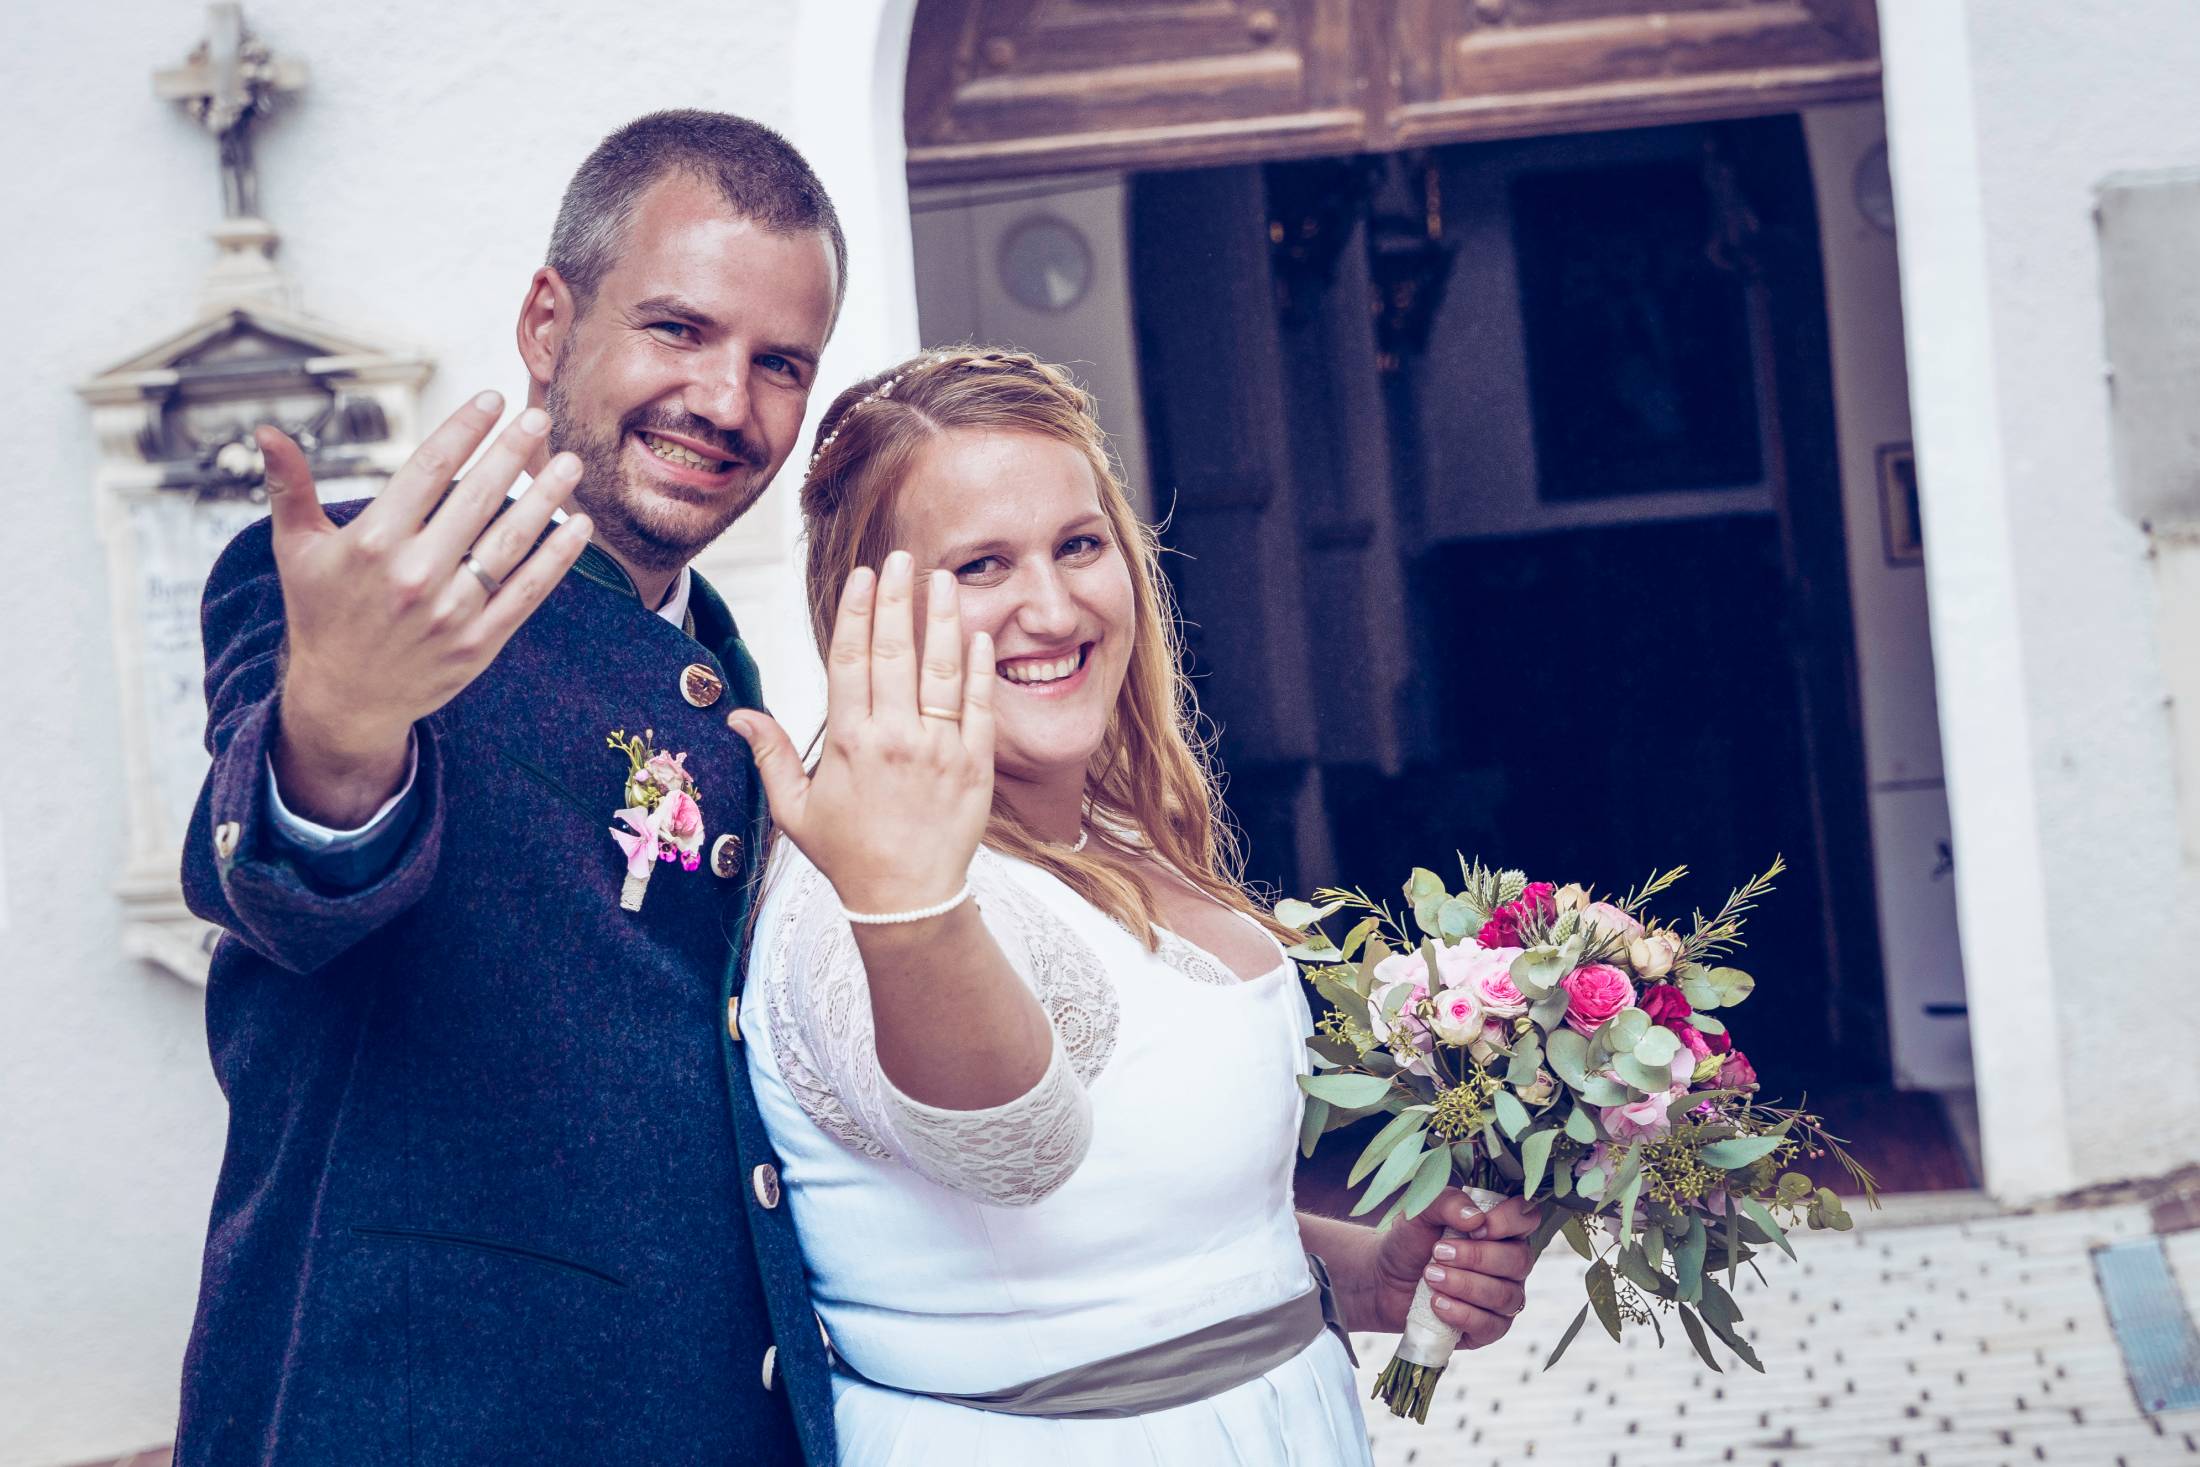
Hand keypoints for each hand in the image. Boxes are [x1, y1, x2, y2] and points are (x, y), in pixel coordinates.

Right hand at [267, 393, 590, 825]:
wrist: (343, 700)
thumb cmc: (320, 612)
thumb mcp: (297, 549)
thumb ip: (289, 487)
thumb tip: (265, 430)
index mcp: (370, 541)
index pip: (429, 468)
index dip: (465, 429)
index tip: (493, 400)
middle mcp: (412, 573)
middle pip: (476, 498)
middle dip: (513, 452)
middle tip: (541, 417)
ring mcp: (449, 610)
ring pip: (509, 542)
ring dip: (546, 499)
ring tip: (570, 464)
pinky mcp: (478, 643)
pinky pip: (526, 592)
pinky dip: (557, 558)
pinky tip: (579, 526)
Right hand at [730, 552, 995, 913]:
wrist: (906, 899)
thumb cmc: (848, 854)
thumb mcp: (795, 810)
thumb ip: (770, 757)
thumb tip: (738, 716)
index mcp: (849, 742)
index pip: (849, 660)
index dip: (855, 612)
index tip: (862, 577)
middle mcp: (894, 738)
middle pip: (894, 652)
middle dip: (897, 599)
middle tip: (901, 557)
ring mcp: (939, 749)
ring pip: (941, 670)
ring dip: (941, 619)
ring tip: (942, 579)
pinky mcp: (975, 764)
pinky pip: (978, 706)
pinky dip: (978, 669)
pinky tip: (977, 635)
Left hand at [1368, 1191, 1538, 1346]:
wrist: (1384, 1279)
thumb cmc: (1409, 1241)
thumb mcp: (1421, 1212)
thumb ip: (1447, 1203)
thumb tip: (1475, 1217)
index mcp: (1500, 1228)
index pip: (1527, 1218)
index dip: (1509, 1222)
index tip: (1476, 1227)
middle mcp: (1509, 1263)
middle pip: (1519, 1260)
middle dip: (1477, 1257)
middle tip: (1438, 1252)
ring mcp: (1503, 1297)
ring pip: (1507, 1296)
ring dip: (1465, 1285)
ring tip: (1430, 1276)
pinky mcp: (1488, 1328)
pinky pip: (1491, 1327)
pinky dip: (1462, 1314)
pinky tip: (1437, 1303)